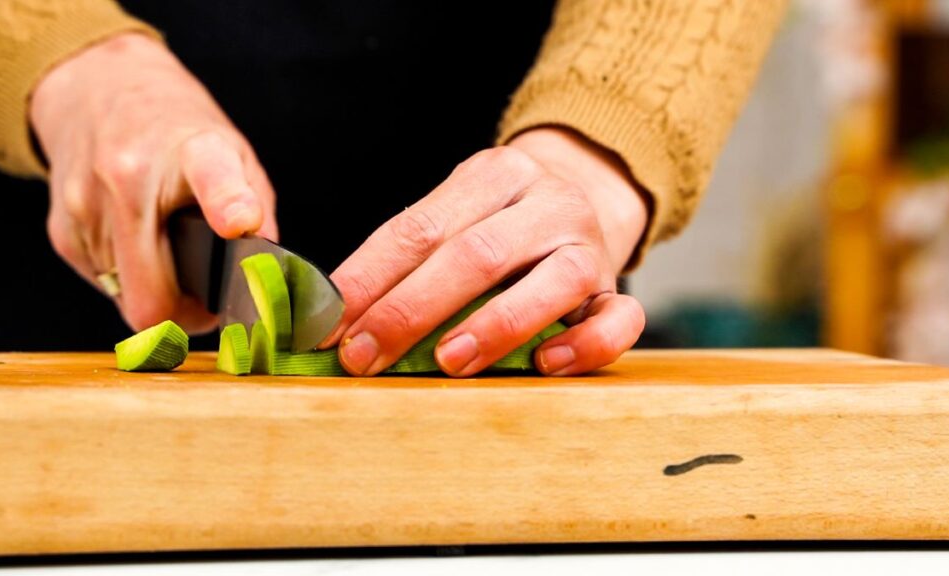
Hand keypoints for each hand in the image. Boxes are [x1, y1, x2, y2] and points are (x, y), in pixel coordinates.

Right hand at [31, 33, 276, 332]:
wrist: (98, 91)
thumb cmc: (176, 133)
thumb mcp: (233, 152)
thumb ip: (258, 210)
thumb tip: (268, 275)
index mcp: (190, 150)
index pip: (210, 176)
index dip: (228, 203)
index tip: (239, 224)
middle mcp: (128, 176)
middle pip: (152, 297)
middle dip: (185, 317)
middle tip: (208, 308)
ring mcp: (86, 207)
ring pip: (128, 302)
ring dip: (157, 296)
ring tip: (172, 261)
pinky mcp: (62, 233)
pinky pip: (105, 287)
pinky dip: (129, 281)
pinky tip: (139, 248)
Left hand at [323, 127, 647, 375]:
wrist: (590, 196)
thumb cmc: (502, 225)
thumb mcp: (457, 215)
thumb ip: (407, 257)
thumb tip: (337, 317)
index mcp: (495, 174)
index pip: (419, 227)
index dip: (368, 278)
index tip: (329, 325)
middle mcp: (548, 202)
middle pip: (477, 253)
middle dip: (412, 310)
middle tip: (366, 357)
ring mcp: (590, 245)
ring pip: (554, 280)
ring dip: (495, 325)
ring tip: (447, 362)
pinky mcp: (617, 288)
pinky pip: (619, 318)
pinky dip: (584, 345)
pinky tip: (544, 364)